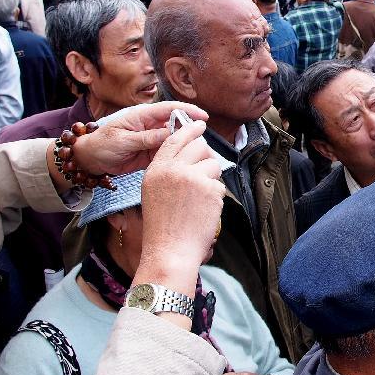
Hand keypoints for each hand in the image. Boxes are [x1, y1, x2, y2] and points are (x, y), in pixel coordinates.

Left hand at [72, 102, 208, 176]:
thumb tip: (169, 134)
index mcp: (143, 116)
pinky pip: (167, 154)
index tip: (204, 117)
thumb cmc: (102, 144)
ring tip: (197, 154)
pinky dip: (175, 157)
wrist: (90, 160)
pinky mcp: (151, 153)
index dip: (188, 111)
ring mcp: (152, 140)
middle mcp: (150, 126)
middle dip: (190, 131)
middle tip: (203, 142)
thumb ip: (146, 138)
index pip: (170, 109)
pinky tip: (183, 163)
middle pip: (176, 125)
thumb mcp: (123, 141)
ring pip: (174, 140)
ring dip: (184, 146)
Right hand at [136, 117, 225, 287]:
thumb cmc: (163, 227)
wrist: (170, 250)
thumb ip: (168, 170)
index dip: (190, 130)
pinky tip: (204, 210)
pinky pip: (220, 184)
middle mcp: (173, 169)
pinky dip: (215, 197)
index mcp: (156, 169)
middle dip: (206, 156)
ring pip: (213, 164)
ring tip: (200, 199)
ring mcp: (192, 178)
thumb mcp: (154, 191)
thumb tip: (190, 153)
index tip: (200, 124)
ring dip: (212, 178)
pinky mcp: (209, 189)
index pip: (175, 139)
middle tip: (205, 171)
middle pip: (199, 146)